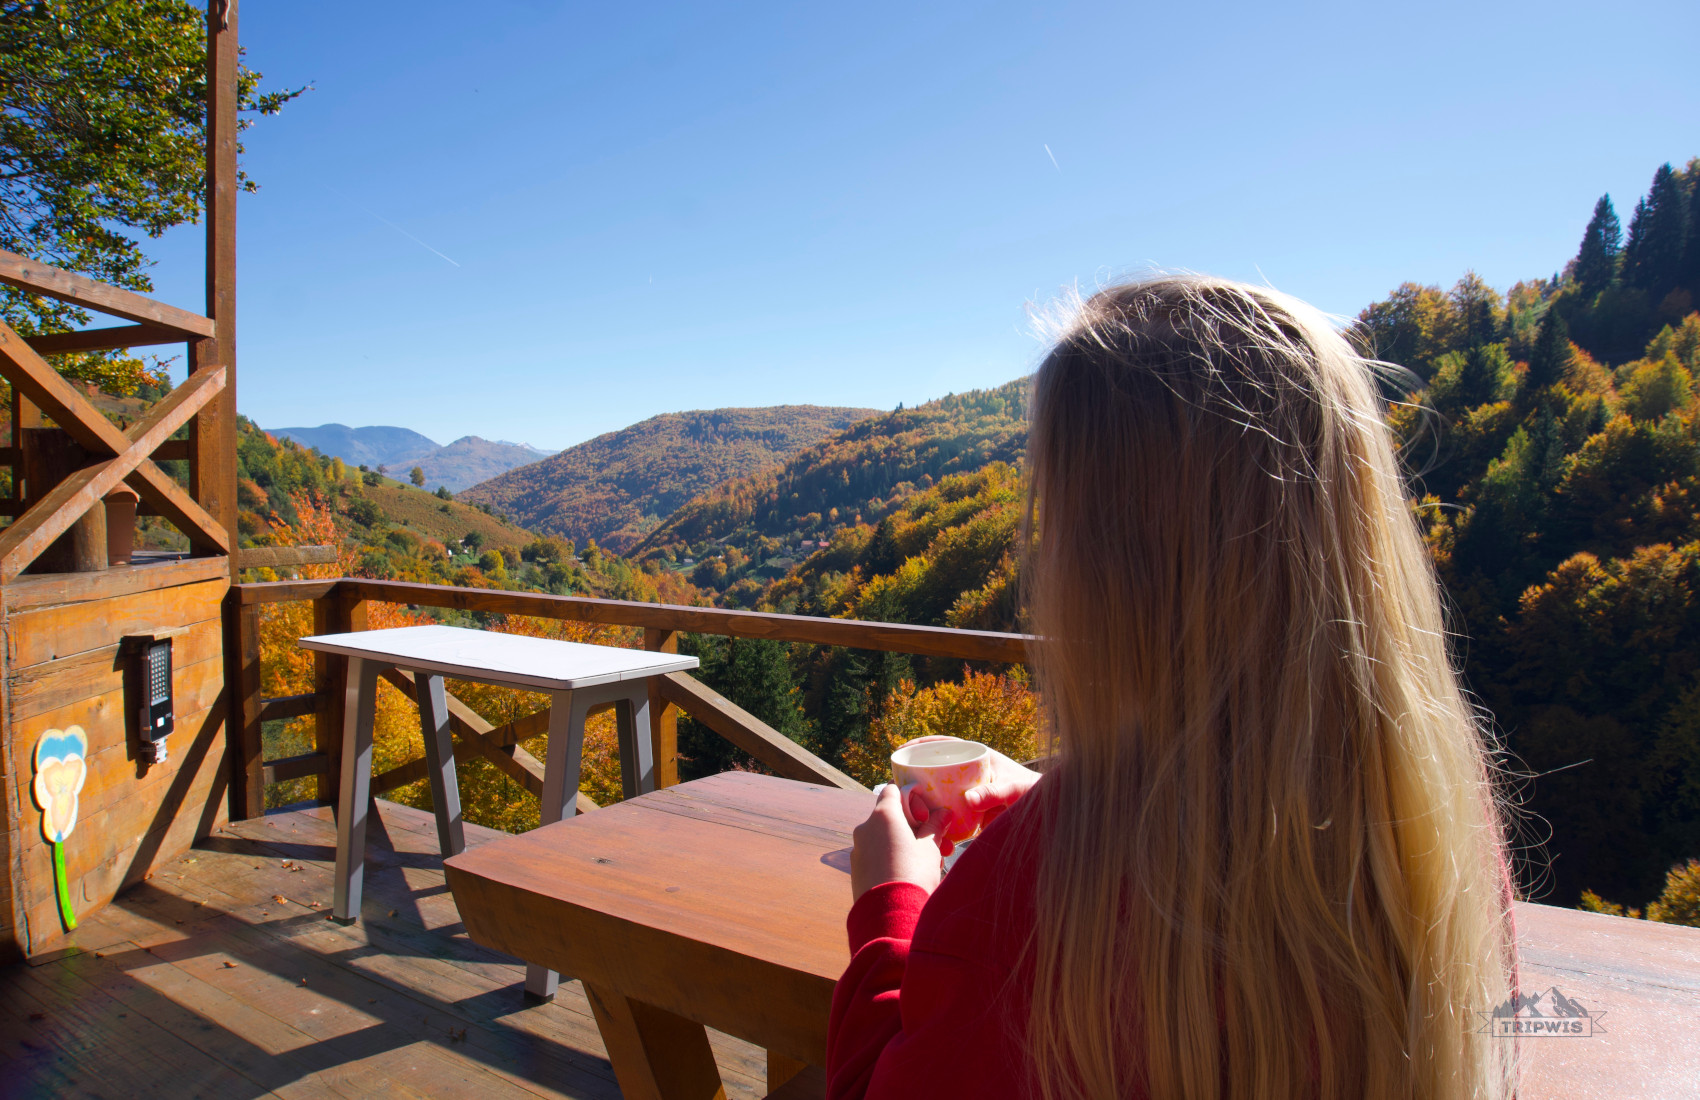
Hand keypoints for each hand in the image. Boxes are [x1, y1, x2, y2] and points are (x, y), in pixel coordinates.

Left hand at [851, 783, 952, 901]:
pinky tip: (911, 874)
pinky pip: (876, 855)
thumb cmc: (913, 875)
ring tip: (930, 862)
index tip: (927, 814)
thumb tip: (944, 813)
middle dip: (914, 826)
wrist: (890, 916)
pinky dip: (892, 857)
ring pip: (884, 838)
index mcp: (883, 816)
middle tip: (937, 841)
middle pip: (890, 816)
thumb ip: (936, 826)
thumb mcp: (930, 847)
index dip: (912, 797)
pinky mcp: (856, 870)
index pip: (893, 790)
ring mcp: (858, 850)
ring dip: (905, 843)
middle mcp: (865, 828)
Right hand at [898, 737, 1041, 824]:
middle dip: (914, 777)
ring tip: (909, 815)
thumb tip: (969, 799)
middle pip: (934, 769)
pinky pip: (947, 815)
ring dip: (923, 804)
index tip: (903, 749)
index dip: (921, 744)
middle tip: (898, 787)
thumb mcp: (1013, 790)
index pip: (944, 744)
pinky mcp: (967, 812)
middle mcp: (967, 772)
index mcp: (976, 756)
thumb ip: (994, 793)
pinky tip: (929, 836)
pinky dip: (937, 824)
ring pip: (937, 794)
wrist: (1044, 816)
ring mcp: (965, 792)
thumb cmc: (1032, 794)